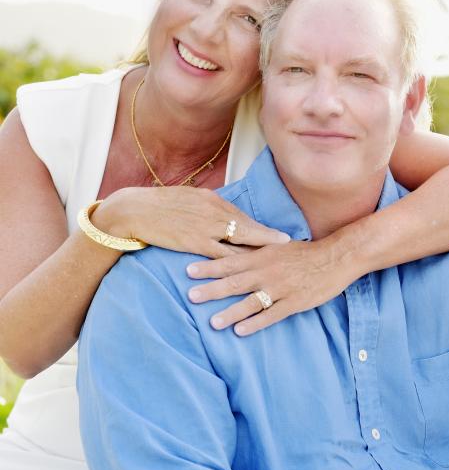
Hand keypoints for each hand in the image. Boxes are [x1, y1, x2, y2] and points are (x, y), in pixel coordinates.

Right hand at [92, 186, 289, 257]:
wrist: (135, 210)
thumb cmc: (162, 203)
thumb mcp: (191, 198)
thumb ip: (211, 207)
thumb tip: (227, 216)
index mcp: (214, 201)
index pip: (244, 217)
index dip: (263, 228)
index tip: (281, 234)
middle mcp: (215, 213)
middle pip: (249, 228)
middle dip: (270, 238)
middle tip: (291, 245)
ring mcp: (207, 229)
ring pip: (239, 243)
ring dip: (259, 252)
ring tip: (278, 259)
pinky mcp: (195, 244)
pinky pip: (221, 256)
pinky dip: (237, 263)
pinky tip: (250, 271)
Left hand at [186, 239, 356, 334]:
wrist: (335, 258)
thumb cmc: (305, 253)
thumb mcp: (278, 246)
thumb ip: (257, 251)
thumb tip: (234, 252)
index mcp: (263, 256)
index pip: (231, 261)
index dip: (210, 267)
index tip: (189, 271)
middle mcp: (268, 272)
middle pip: (236, 282)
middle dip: (212, 289)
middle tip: (191, 296)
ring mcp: (281, 288)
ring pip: (251, 301)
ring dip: (231, 312)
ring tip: (213, 322)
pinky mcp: (294, 302)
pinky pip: (272, 315)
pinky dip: (255, 323)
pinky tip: (241, 331)